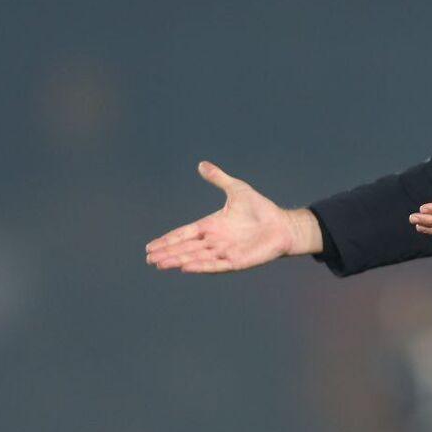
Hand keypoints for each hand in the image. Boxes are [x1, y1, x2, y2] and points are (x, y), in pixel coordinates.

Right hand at [145, 161, 310, 273]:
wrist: (282, 225)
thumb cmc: (260, 209)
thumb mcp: (237, 189)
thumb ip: (219, 179)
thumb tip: (201, 164)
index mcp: (211, 226)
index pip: (184, 234)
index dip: (168, 240)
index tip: (150, 247)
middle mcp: (214, 241)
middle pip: (186, 248)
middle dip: (168, 253)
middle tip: (149, 259)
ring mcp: (224, 252)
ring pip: (196, 258)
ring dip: (179, 260)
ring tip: (161, 264)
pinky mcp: (236, 261)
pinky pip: (215, 265)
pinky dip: (200, 266)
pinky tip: (186, 267)